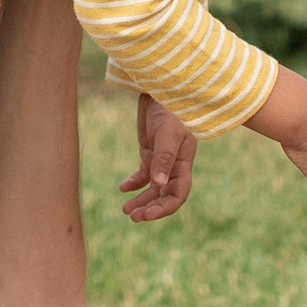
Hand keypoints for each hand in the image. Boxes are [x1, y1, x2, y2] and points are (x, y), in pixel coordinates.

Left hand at [120, 93, 197, 223]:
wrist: (162, 90)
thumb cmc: (170, 110)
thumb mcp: (168, 134)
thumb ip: (164, 158)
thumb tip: (159, 184)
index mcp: (183, 163)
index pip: (178, 194)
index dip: (164, 208)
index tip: (147, 215)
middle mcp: (174, 165)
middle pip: (164, 195)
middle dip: (150, 208)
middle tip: (133, 216)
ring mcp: (161, 160)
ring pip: (153, 188)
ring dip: (141, 200)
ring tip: (126, 210)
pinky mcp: (149, 152)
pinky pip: (143, 174)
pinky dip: (133, 183)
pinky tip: (123, 188)